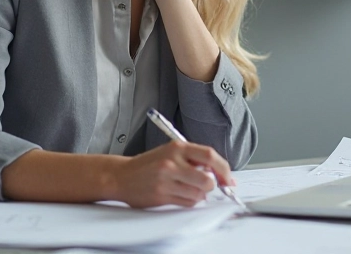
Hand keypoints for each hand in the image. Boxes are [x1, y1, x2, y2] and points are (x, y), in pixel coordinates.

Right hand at [108, 140, 234, 207]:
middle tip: (210, 185)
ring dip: (200, 194)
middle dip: (213, 185)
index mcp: (177, 147)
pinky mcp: (162, 195)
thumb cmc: (149, 164)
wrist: (122, 176)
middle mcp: (172, 162)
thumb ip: (193, 159)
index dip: (224, 168)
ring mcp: (166, 180)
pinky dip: (190, 201)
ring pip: (199, 193)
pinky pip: (188, 202)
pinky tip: (180, 194)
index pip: (210, 156)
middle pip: (207, 179)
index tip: (228, 178)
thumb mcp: (171, 152)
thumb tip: (219, 172)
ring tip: (188, 188)